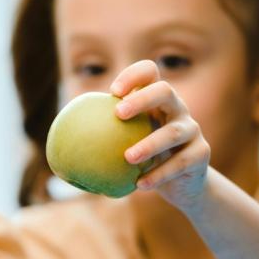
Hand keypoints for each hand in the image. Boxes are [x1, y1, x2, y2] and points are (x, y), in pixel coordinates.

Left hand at [111, 60, 210, 211]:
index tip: (112, 92)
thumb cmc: (144, 160)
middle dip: (142, 99)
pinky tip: (140, 185)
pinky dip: (159, 174)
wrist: (182, 184)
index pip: (150, 73)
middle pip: (165, 91)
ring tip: (128, 157)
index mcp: (157, 100)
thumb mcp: (123, 146)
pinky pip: (180, 163)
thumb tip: (58, 148)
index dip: (133, 75)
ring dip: (149, 144)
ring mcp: (192, 130)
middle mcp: (178, 109)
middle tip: (118, 114)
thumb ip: (99, 140)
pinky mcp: (201, 154)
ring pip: (173, 132)